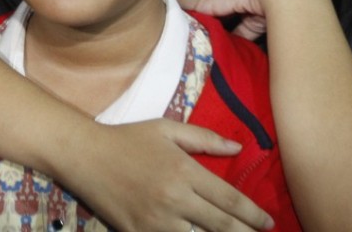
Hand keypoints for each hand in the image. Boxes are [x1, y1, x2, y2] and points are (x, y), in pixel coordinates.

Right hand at [66, 119, 273, 230]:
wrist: (84, 155)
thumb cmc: (127, 138)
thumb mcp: (166, 129)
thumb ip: (203, 138)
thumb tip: (238, 147)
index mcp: (185, 171)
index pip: (230, 200)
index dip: (254, 215)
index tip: (268, 222)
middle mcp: (175, 198)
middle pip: (222, 227)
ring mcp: (156, 220)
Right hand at [176, 0, 321, 40]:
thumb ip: (191, 0)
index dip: (195, 8)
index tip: (182, 22)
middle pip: (221, 11)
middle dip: (210, 23)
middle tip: (194, 40)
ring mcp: (254, 8)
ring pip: (234, 25)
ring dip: (224, 36)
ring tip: (208, 51)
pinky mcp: (265, 24)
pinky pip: (247, 36)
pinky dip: (239, 44)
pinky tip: (228, 55)